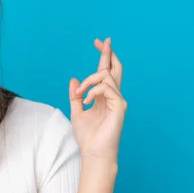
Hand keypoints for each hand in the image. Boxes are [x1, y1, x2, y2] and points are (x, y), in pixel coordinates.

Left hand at [69, 38, 126, 163]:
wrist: (93, 152)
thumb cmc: (87, 136)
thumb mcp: (76, 111)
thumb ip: (76, 96)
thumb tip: (74, 79)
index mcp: (103, 96)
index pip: (106, 71)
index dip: (104, 55)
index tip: (99, 42)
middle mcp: (112, 95)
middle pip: (114, 68)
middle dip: (108, 53)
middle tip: (101, 41)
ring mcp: (117, 100)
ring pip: (106, 76)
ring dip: (88, 81)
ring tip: (79, 95)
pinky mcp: (119, 105)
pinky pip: (106, 88)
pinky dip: (92, 91)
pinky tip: (85, 101)